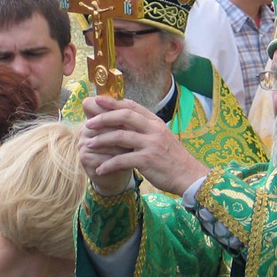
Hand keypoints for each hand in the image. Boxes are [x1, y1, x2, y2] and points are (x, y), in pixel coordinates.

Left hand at [80, 95, 209, 195]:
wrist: (189, 176)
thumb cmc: (172, 159)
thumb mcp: (161, 138)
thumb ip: (145, 129)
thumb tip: (124, 121)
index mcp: (156, 122)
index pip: (132, 105)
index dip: (113, 102)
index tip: (97, 101)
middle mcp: (154, 130)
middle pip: (124, 116)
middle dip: (103, 118)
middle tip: (88, 124)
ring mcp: (151, 144)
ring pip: (120, 136)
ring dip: (101, 140)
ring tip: (88, 145)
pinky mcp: (147, 160)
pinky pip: (121, 160)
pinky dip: (108, 164)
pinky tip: (99, 169)